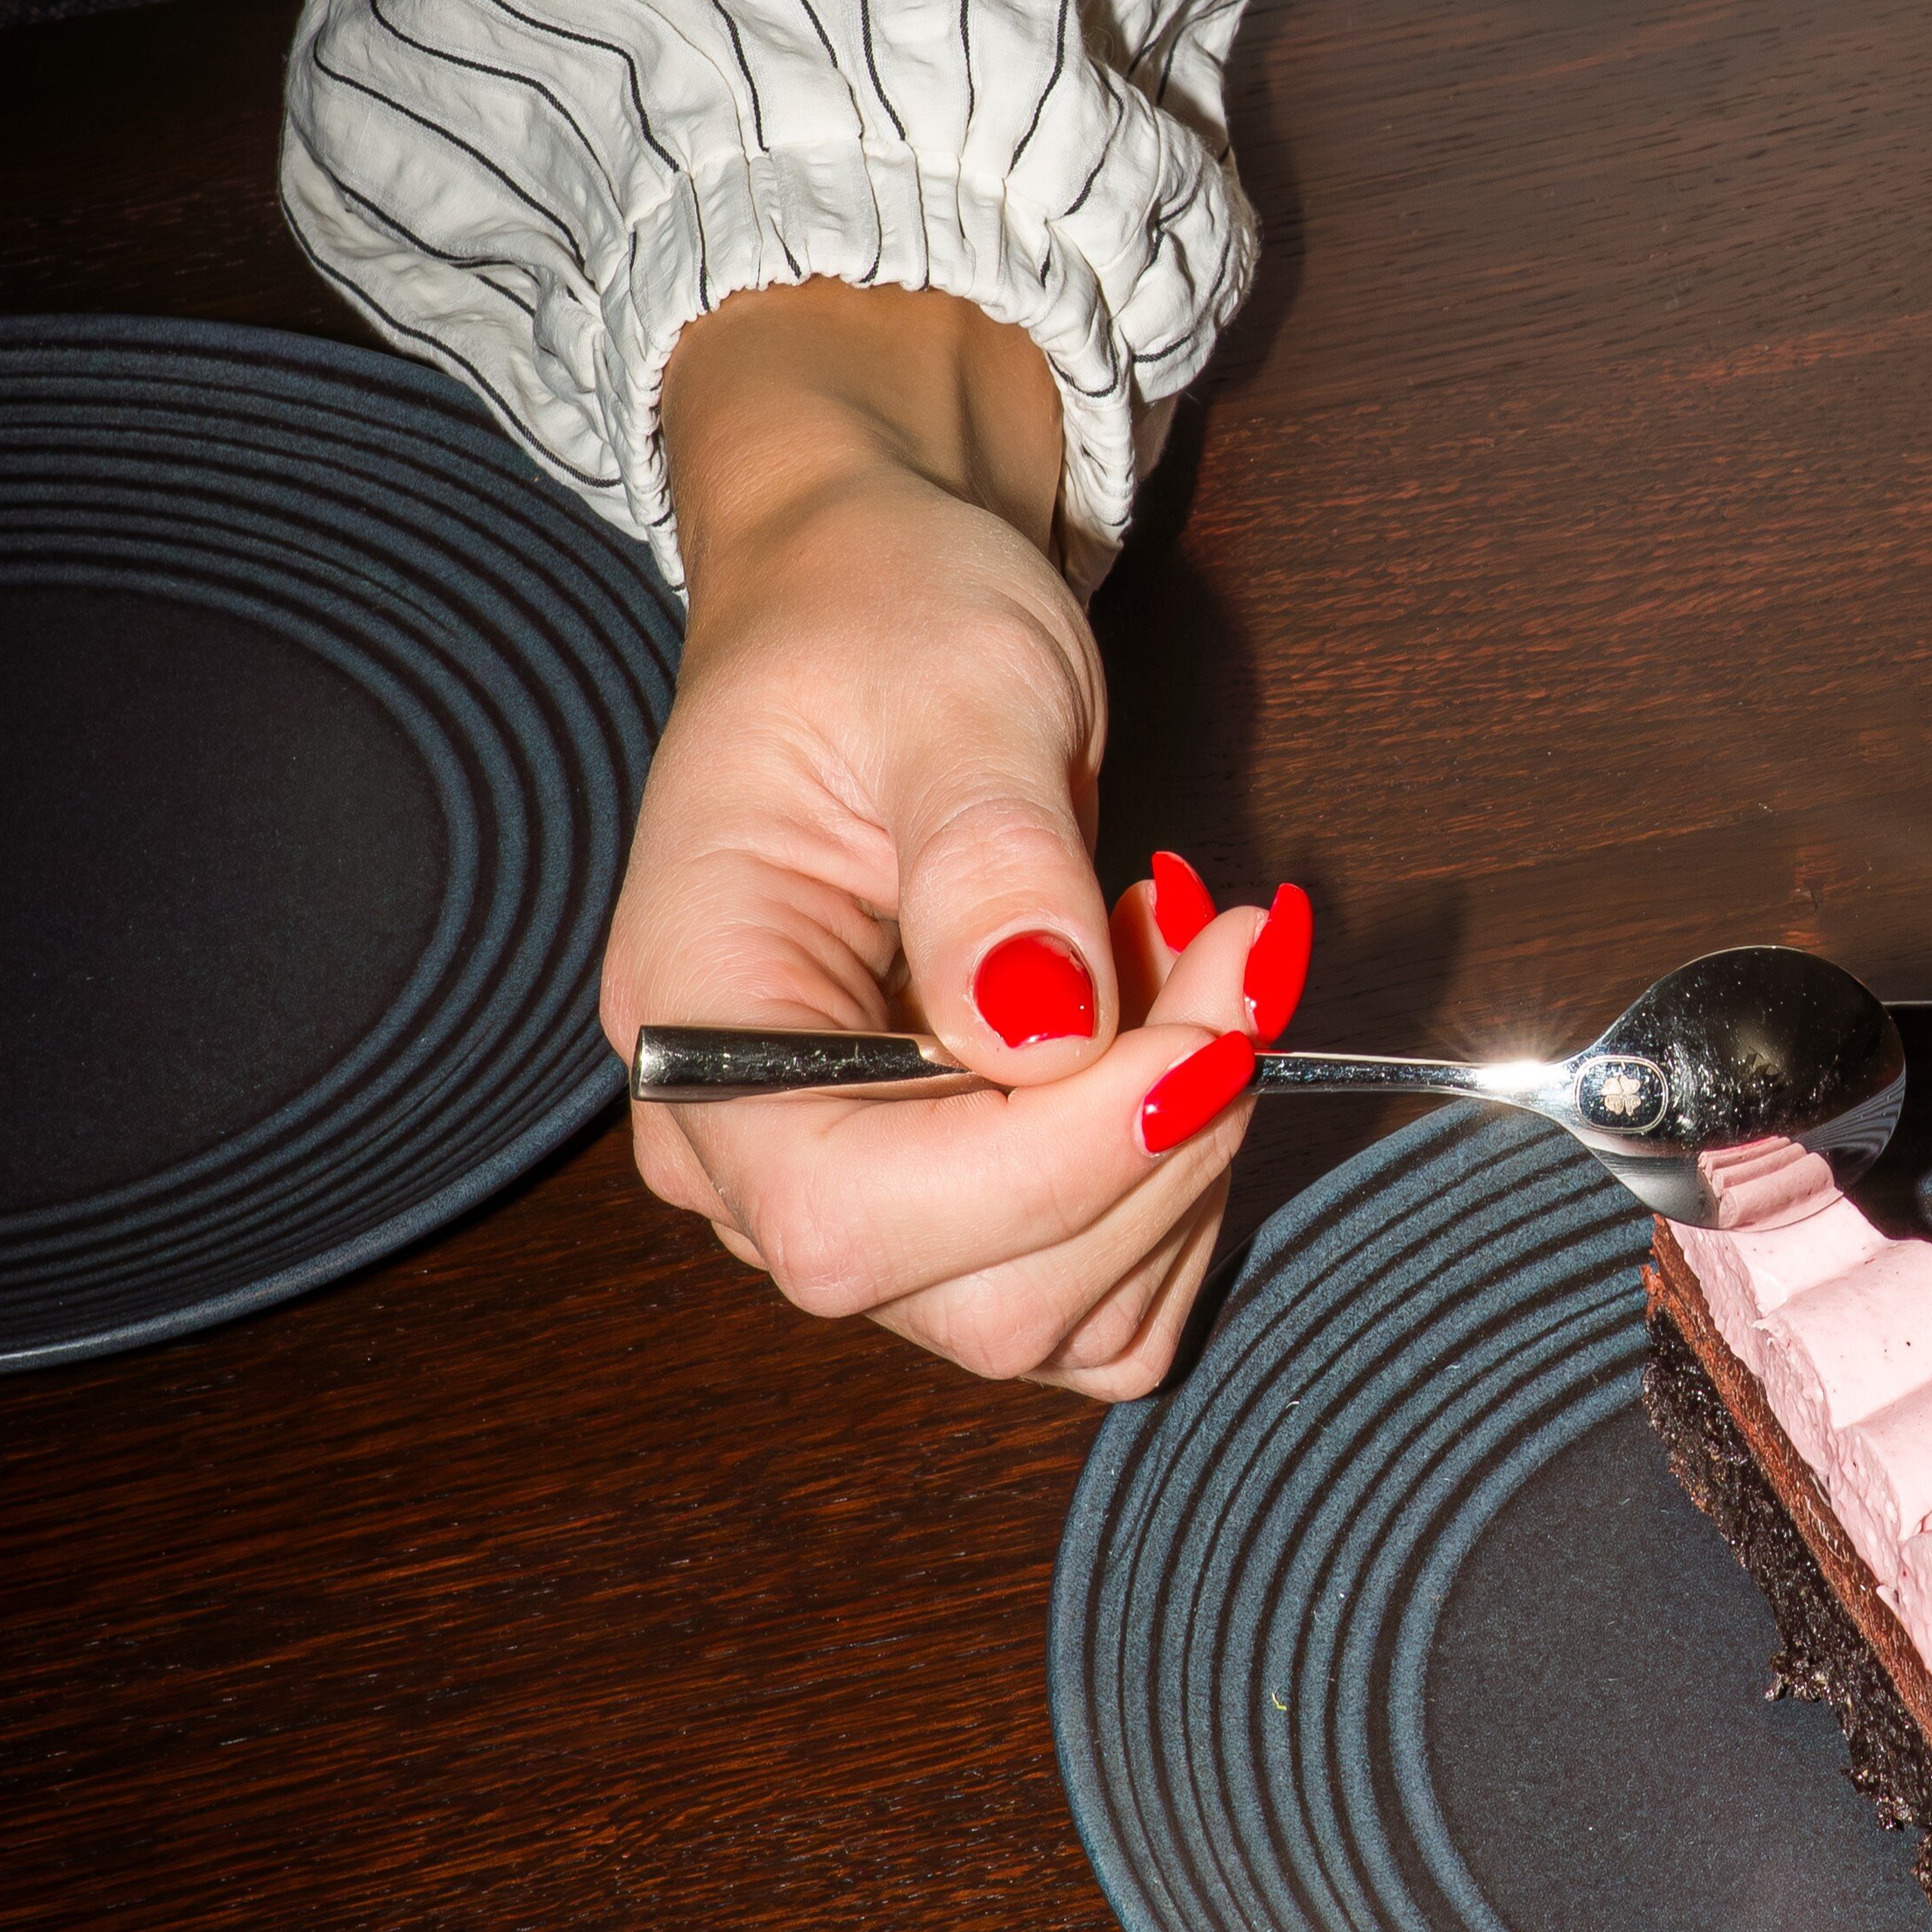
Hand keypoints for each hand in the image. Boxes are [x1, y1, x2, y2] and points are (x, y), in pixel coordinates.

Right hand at [596, 282, 1309, 1397]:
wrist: (881, 614)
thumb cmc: (883, 628)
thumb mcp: (955, 693)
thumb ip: (993, 863)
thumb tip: (1044, 1033)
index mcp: (698, 1029)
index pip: (849, 1216)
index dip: (1059, 1160)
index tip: (1206, 1027)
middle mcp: (752, 1152)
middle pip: (981, 1298)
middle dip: (1160, 1148)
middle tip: (1232, 955)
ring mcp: (859, 1190)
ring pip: (1064, 1317)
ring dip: (1187, 1159)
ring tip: (1183, 961)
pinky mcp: (963, 1198)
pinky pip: (1104, 1293)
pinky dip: (1182, 1185)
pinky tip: (1167, 1037)